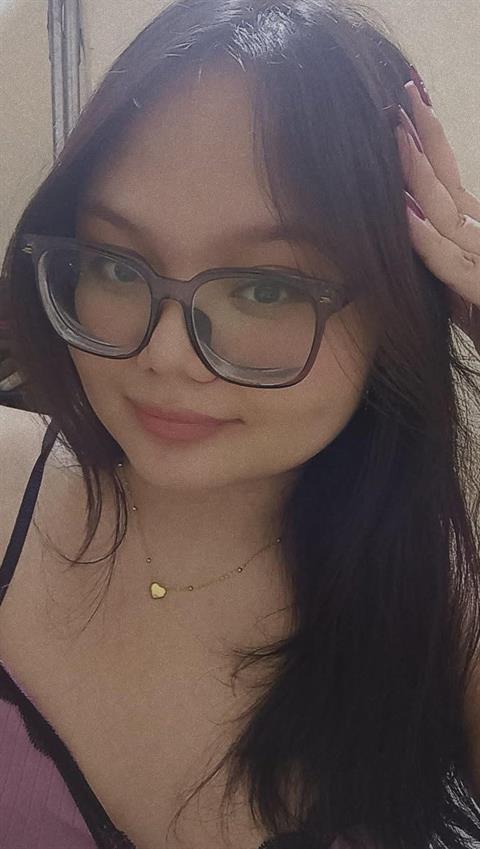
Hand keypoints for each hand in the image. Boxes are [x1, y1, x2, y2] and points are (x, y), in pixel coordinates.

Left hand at [395, 80, 479, 351]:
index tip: (405, 109)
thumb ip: (440, 263)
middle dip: (425, 141)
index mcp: (476, 235)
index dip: (429, 145)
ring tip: (397, 136)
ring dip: (421, 176)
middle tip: (402, 97)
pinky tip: (406, 215)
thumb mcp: (460, 294)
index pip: (448, 184)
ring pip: (450, 215)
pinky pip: (453, 265)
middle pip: (449, 186)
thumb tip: (407, 228)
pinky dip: (428, 241)